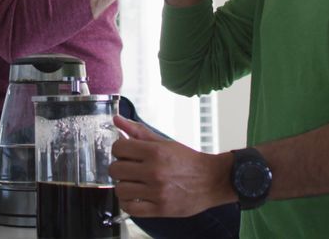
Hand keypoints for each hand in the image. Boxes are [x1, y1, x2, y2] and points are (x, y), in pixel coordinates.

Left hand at [109, 116, 235, 217]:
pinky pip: (130, 208)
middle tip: (129, 169)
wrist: (212, 180)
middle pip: (116, 169)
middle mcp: (154, 171)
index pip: (118, 148)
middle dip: (119, 167)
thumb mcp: (164, 143)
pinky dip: (127, 203)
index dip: (118, 150)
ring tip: (132, 183)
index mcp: (155, 152)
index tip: (125, 153)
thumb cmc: (188, 161)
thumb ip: (138, 132)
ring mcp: (157, 192)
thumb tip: (116, 119)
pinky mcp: (160, 209)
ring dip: (123, 186)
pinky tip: (134, 197)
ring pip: (120, 189)